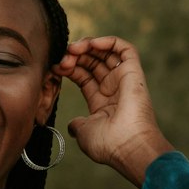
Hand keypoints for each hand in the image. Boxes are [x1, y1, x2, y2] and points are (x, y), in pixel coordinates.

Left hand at [51, 35, 174, 186]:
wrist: (128, 146)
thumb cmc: (108, 144)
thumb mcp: (84, 133)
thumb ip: (77, 125)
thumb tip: (72, 125)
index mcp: (102, 103)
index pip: (83, 76)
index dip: (69, 68)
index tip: (55, 68)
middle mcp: (114, 89)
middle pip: (93, 62)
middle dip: (75, 56)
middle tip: (62, 58)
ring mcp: (124, 80)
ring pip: (106, 53)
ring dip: (87, 46)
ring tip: (73, 49)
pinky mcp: (134, 72)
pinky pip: (124, 49)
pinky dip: (108, 41)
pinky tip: (91, 44)